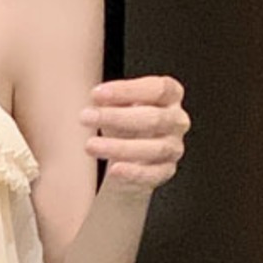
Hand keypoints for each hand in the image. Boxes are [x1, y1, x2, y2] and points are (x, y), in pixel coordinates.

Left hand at [79, 74, 190, 191]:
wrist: (129, 158)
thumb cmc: (126, 124)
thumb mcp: (118, 105)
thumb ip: (113, 99)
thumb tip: (99, 98)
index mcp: (170, 96)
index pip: (158, 89)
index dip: (128, 90)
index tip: (96, 94)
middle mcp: (177, 120)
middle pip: (153, 118)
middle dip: (116, 117)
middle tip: (86, 117)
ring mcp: (174, 147)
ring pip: (153, 148)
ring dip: (119, 147)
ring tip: (90, 145)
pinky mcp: (166, 171)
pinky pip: (152, 174)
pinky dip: (133, 173)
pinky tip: (114, 170)